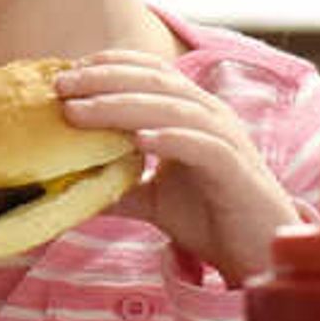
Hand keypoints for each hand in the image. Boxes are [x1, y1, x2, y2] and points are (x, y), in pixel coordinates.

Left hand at [65, 51, 299, 285]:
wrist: (258, 254)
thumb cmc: (211, 219)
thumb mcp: (154, 199)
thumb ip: (119, 185)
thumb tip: (69, 186)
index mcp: (193, 113)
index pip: (150, 73)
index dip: (109, 66)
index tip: (65, 73)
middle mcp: (210, 115)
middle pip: (155, 82)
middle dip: (104, 79)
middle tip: (61, 86)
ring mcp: (226, 139)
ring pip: (172, 108)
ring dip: (122, 105)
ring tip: (81, 110)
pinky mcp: (235, 168)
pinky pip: (201, 145)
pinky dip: (170, 138)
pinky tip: (139, 139)